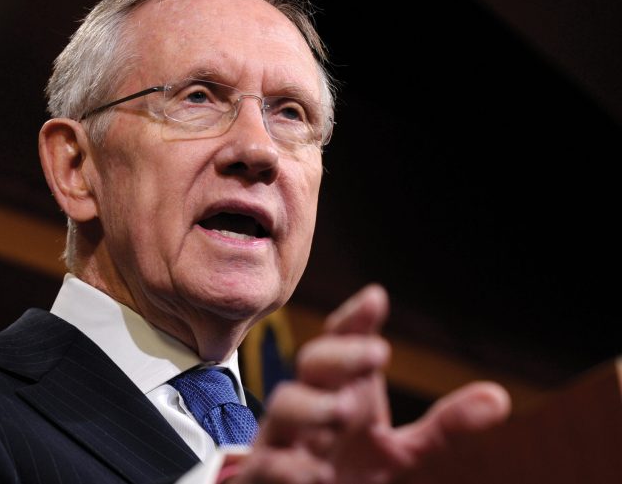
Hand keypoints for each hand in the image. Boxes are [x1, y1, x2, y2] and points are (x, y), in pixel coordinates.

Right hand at [234, 285, 510, 483]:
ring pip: (282, 407)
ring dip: (312, 406)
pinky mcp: (264, 477)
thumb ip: (444, 426)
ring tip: (344, 411)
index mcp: (339, 390)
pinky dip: (288, 466)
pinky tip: (315, 472)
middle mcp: (309, 407)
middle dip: (340, 354)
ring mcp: (283, 440)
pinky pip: (266, 466)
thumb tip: (501, 396)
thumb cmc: (346, 467)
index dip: (354, 321)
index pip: (340, 343)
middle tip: (378, 353)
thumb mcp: (399, 449)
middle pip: (312, 364)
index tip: (377, 298)